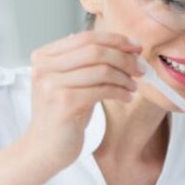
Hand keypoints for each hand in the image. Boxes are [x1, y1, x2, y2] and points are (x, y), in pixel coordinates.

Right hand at [23, 31, 142, 169]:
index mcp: (44, 57)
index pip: (85, 37)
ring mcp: (52, 85)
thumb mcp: (70, 82)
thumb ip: (88, 63)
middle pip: (95, 51)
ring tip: (132, 86)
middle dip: (124, 58)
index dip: (115, 40)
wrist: (45, 147)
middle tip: (140, 68)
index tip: (135, 46)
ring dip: (124, 77)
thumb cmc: (62, 114)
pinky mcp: (65, 103)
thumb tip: (126, 48)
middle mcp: (44, 68)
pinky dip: (120, 92)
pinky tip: (126, 97)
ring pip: (102, 70)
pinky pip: (102, 90)